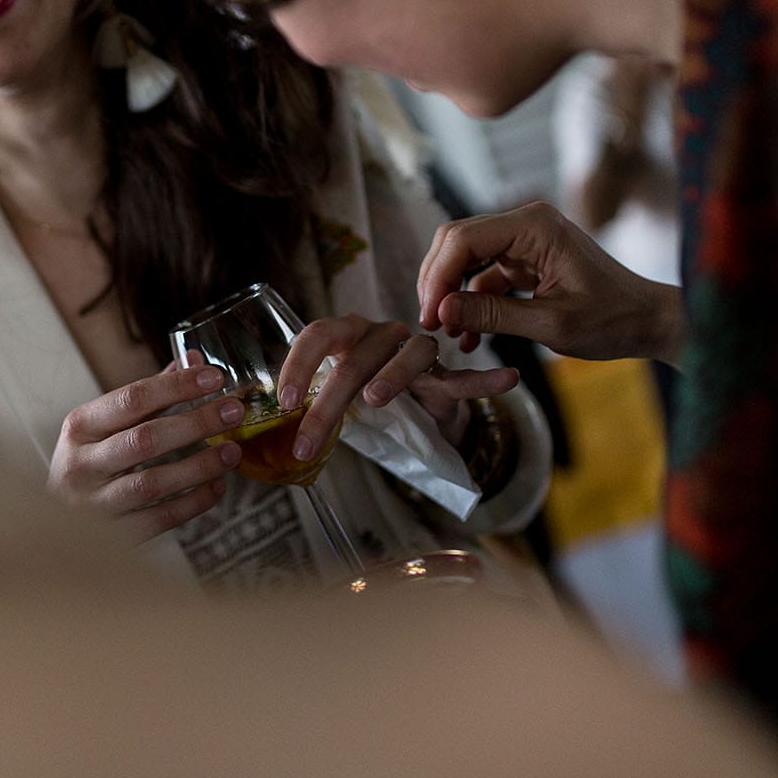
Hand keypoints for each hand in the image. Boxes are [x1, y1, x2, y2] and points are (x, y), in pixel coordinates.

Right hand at [48, 366, 243, 541]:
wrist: (53, 522)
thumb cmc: (89, 461)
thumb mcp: (104, 425)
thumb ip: (149, 394)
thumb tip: (193, 359)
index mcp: (79, 426)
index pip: (131, 399)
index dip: (176, 387)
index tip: (214, 377)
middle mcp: (80, 464)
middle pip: (145, 439)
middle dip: (195, 422)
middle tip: (234, 410)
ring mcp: (93, 504)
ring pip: (152, 483)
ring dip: (198, 466)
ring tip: (232, 452)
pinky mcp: (112, 536)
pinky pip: (159, 519)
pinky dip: (192, 503)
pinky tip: (217, 486)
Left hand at [276, 316, 522, 460]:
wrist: (416, 406)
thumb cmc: (366, 394)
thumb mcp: (334, 397)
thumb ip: (309, 404)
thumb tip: (269, 437)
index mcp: (349, 334)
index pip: (318, 334)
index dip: (300, 363)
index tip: (286, 401)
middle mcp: (381, 334)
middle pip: (355, 358)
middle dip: (328, 401)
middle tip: (307, 443)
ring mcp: (416, 353)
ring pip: (408, 357)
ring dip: (392, 378)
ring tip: (375, 401)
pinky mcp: (446, 377)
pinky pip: (466, 377)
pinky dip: (486, 378)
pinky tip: (508, 378)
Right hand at [417, 201, 684, 365]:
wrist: (649, 322)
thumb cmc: (613, 320)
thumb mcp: (551, 325)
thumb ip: (493, 316)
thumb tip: (440, 312)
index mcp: (534, 226)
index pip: (463, 239)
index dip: (437, 276)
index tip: (429, 316)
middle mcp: (526, 224)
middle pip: (458, 242)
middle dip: (438, 282)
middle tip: (429, 325)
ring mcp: (525, 241)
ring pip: (466, 258)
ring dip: (452, 294)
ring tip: (446, 334)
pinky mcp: (526, 260)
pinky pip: (485, 275)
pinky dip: (473, 302)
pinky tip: (468, 336)